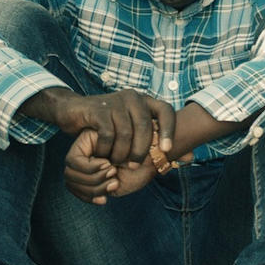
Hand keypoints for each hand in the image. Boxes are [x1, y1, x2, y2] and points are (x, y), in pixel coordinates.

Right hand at [25, 87, 174, 165]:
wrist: (74, 111)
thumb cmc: (108, 125)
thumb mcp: (135, 132)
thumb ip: (159, 143)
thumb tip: (190, 158)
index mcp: (144, 101)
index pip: (165, 110)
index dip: (170, 130)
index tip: (167, 150)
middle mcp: (132, 98)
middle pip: (145, 126)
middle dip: (142, 150)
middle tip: (135, 166)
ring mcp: (114, 101)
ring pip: (126, 132)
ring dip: (123, 153)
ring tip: (118, 164)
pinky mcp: (98, 109)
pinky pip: (108, 133)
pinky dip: (107, 149)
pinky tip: (104, 156)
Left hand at [63, 129, 156, 204]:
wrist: (154, 151)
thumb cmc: (138, 169)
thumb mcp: (114, 185)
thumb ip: (95, 189)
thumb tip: (76, 185)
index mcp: (89, 170)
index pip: (73, 187)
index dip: (86, 196)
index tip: (104, 200)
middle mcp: (84, 157)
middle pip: (69, 178)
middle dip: (90, 187)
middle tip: (112, 183)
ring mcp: (84, 147)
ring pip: (70, 170)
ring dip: (93, 178)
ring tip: (113, 173)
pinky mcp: (87, 137)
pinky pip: (75, 159)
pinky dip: (90, 168)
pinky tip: (109, 164)